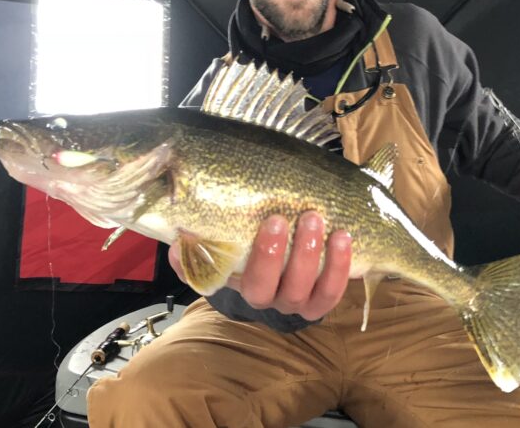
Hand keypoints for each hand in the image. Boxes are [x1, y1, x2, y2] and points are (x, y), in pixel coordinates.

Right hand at [168, 211, 351, 319]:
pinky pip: (333, 291)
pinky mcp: (322, 299)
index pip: (242, 281)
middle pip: (275, 287)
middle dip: (283, 253)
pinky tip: (343, 237)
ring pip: (308, 290)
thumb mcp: (219, 247)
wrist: (275, 269)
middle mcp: (269, 300)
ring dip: (316, 256)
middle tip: (291, 217)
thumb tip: (176, 239)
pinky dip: (341, 267)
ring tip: (319, 221)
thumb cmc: (244, 248)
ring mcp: (298, 302)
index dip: (256, 256)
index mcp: (240, 286)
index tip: (269, 220)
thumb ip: (196, 246)